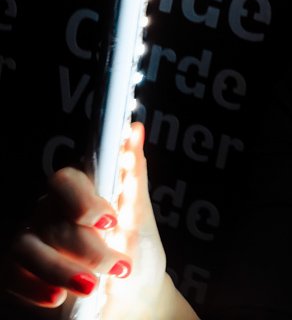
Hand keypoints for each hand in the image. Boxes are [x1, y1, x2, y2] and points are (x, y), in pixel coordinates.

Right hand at [2, 123, 170, 318]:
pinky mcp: (18, 275)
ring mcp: (31, 243)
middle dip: (87, 247)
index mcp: (79, 194)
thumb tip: (134, 128)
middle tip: (118, 267)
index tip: (110, 220)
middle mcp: (49, 214)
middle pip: (51, 220)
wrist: (135, 297)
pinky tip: (58, 300)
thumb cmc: (137, 251)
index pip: (66, 180)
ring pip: (25, 247)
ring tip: (92, 287)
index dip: (82, 199)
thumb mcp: (141, 217)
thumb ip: (133, 175)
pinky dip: (34, 289)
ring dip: (60, 269)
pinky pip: (10, 277)